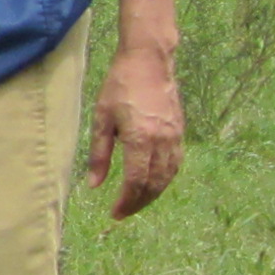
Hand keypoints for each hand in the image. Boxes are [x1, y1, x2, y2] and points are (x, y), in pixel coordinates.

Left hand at [85, 41, 183, 218]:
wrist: (149, 62)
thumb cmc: (120, 86)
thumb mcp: (101, 118)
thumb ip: (99, 154)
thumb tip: (94, 185)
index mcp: (140, 138)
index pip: (135, 181)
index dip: (126, 201)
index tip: (115, 213)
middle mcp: (162, 141)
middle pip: (154, 183)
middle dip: (139, 202)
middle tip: (124, 212)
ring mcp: (175, 136)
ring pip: (167, 176)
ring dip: (153, 194)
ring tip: (137, 202)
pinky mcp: (180, 131)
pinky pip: (176, 163)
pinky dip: (165, 178)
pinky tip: (154, 183)